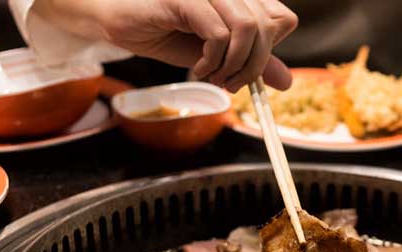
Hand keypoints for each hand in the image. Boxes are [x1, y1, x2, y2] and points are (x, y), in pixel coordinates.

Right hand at [35, 0, 297, 90]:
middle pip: (269, 27)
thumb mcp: (214, 54)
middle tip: (229, 84)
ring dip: (236, 64)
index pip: (283, 19)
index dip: (270, 51)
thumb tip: (287, 81)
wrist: (114, 18)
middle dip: (254, 66)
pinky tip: (198, 69)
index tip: (246, 73)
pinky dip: (213, 60)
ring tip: (216, 77)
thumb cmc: (163, 30)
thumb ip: (251, 62)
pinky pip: (218, 32)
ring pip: (248, 28)